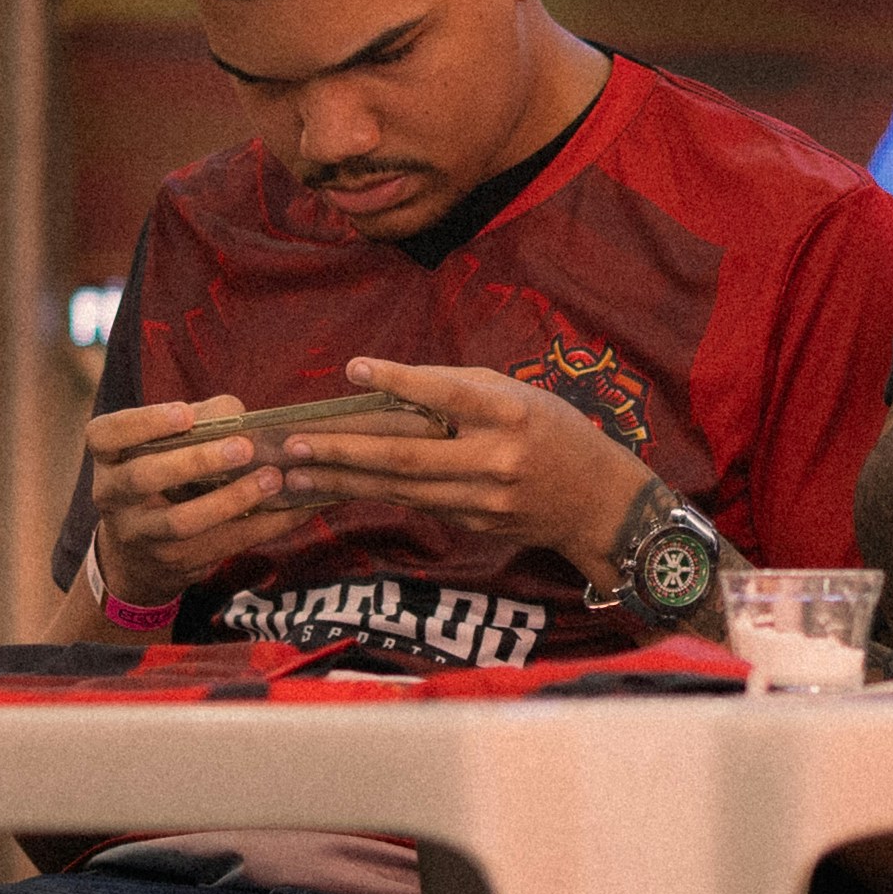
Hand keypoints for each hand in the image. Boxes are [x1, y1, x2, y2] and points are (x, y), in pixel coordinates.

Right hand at [77, 393, 310, 609]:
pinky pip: (220, 545)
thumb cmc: (162, 475)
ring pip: (181, 521)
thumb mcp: (164, 445)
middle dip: (195, 461)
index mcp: (107, 457)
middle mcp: (112, 496)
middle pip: (145, 477)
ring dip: (231, 500)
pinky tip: (291, 510)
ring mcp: (140, 534)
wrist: (137, 555)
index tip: (186, 413)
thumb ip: (198, 421)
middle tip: (243, 447)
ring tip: (271, 479)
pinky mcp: (173, 564)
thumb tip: (239, 415)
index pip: (106, 435)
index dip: (145, 423)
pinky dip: (260, 527)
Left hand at [260, 356, 662, 578]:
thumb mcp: (520, 395)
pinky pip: (418, 503)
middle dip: (344, 452)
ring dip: (343, 483)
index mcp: (511, 414)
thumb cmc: (556, 433)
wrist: (599, 502)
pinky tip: (336, 488)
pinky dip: (375, 494)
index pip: (447, 394)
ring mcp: (485, 499)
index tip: (353, 368)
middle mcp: (496, 460)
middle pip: (408, 457)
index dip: (400, 381)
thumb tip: (396, 385)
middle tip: (293, 446)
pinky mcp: (475, 525)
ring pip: (402, 490)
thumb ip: (462, 388)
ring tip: (295, 475)